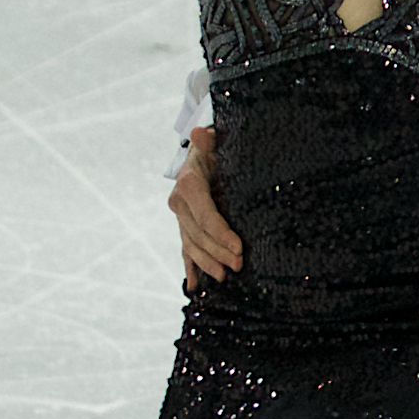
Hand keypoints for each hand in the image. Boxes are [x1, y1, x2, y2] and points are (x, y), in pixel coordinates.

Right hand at [169, 129, 241, 288]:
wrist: (201, 151)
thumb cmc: (215, 146)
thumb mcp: (215, 141)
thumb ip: (208, 141)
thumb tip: (198, 132)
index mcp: (188, 185)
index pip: (205, 216)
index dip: (221, 234)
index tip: (238, 248)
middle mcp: (179, 202)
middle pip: (199, 234)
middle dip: (219, 252)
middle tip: (239, 266)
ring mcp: (180, 216)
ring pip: (191, 244)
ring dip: (206, 263)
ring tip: (224, 277)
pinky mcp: (183, 224)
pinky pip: (184, 248)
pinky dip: (189, 267)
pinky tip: (193, 286)